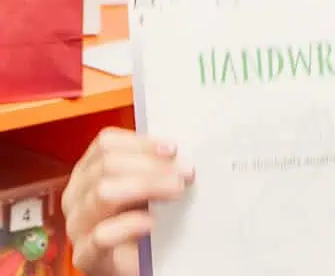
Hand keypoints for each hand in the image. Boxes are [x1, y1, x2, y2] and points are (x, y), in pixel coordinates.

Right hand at [62, 128, 193, 275]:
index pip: (106, 144)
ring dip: (146, 186)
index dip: (141, 143)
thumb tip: (177, 150)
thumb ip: (152, 165)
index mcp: (89, 170)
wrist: (138, 264)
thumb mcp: (145, 184)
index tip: (173, 149)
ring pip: (104, 193)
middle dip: (151, 165)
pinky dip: (129, 224)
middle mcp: (77, 194)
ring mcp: (77, 225)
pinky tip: (151, 222)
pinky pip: (102, 235)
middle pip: (107, 165)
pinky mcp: (85, 256)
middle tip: (185, 172)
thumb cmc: (140, 218)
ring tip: (176, 190)